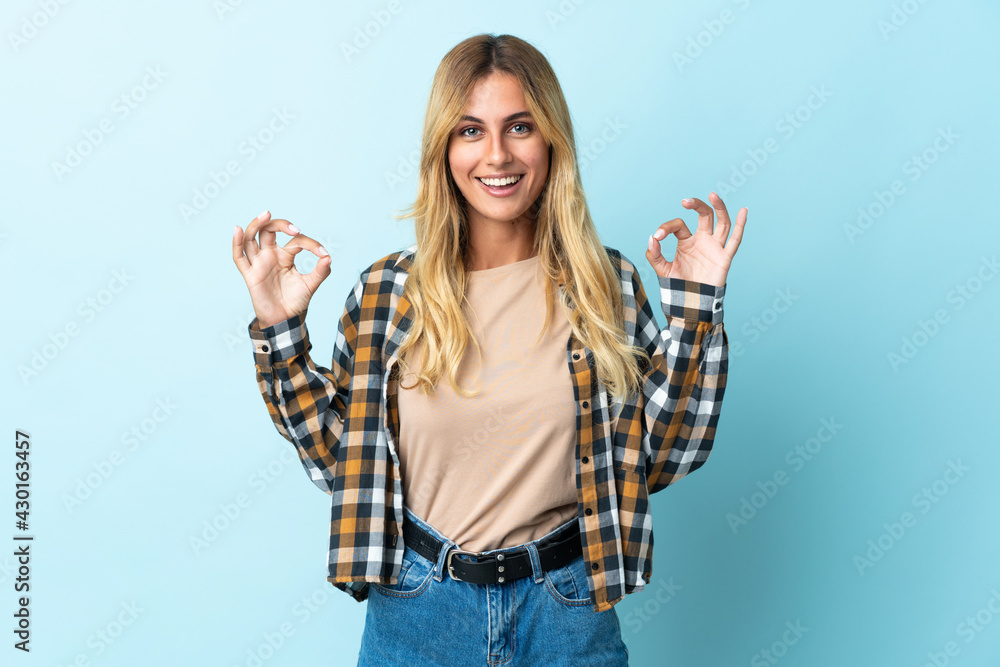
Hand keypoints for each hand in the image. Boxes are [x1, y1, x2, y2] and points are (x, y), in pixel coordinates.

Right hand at [232, 211, 331, 328]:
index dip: (310, 244)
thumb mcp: (311, 285)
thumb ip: (320, 271)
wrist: (285, 320)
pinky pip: (239, 257)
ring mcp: (259, 263)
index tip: (323, 254)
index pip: (296, 241)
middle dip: (280, 224)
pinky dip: (236, 242)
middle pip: (268, 230)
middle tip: (294, 229)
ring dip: (256, 224)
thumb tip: (328, 257)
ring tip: (266, 214)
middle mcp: (270, 255)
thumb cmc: (296, 301)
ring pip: (251, 237)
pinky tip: (237, 229)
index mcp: (285, 256)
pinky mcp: (250, 274)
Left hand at [645, 192, 746, 286]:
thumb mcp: (662, 270)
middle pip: (705, 215)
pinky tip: (743, 211)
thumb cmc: (678, 286)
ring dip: (719, 208)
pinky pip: (735, 240)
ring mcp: (714, 247)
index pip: (679, 225)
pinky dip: (740, 226)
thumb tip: (652, 238)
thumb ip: (654, 254)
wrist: (690, 304)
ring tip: (712, 195)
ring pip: (722, 222)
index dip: (667, 228)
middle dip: (696, 205)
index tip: (658, 236)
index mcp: (686, 241)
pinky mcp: (724, 258)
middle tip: (685, 201)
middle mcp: (702, 240)